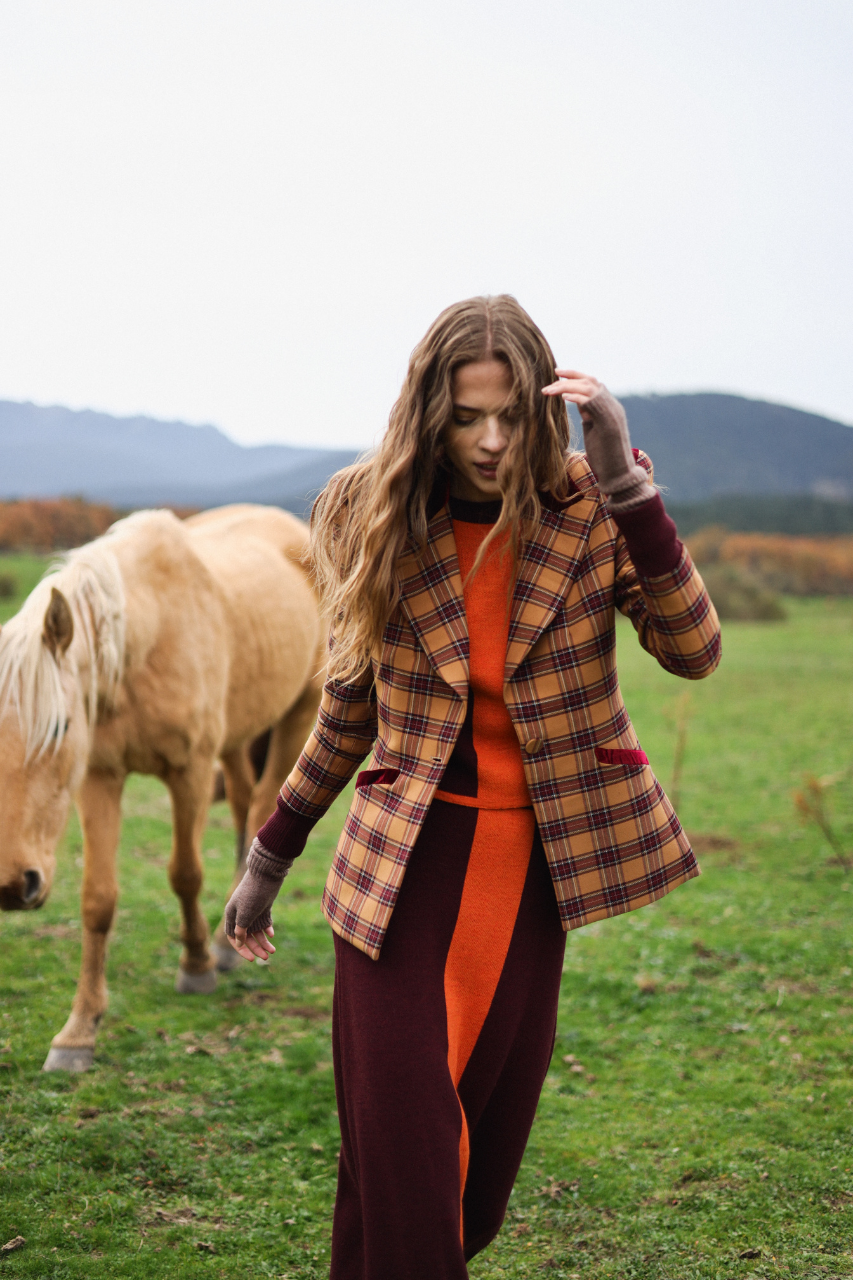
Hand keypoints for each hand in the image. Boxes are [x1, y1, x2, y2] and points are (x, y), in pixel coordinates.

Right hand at [224, 837, 293, 962]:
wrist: (267, 872)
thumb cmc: (254, 893)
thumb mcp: (245, 914)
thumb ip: (241, 930)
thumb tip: (238, 943)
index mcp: (232, 914)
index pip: (233, 937)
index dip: (241, 949)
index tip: (250, 959)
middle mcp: (240, 913)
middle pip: (247, 936)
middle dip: (256, 948)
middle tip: (267, 957)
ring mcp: (252, 909)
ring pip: (257, 930)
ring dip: (264, 941)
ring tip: (273, 950)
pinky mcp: (263, 906)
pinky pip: (264, 921)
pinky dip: (267, 928)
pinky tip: (272, 934)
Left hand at [543, 369, 653, 507]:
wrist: (619, 476)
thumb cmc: (605, 458)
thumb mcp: (594, 431)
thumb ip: (589, 415)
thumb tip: (578, 404)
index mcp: (610, 408)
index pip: (593, 383)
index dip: (575, 376)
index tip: (557, 375)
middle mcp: (614, 407)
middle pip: (591, 381)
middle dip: (569, 376)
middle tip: (550, 379)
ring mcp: (613, 414)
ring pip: (589, 388)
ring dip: (567, 386)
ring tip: (549, 390)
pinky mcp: (609, 423)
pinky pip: (591, 402)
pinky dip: (576, 397)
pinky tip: (563, 397)